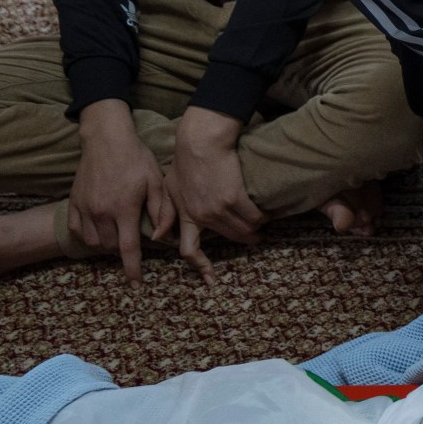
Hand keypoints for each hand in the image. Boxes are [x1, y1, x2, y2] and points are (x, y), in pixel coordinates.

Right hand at [68, 99, 174, 281]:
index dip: (132, 269)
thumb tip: (161, 237)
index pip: (129, 249)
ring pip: (93, 241)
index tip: (136, 284)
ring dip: (107, 244)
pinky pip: (76, 229)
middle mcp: (101, 212)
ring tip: (119, 234)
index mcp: (124, 209)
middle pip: (112, 247)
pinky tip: (99, 228)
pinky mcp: (74, 202)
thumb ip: (161, 211)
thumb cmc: (137, 159)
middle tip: (134, 240)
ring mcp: (84, 208)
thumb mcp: (157, 183)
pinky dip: (88, 234)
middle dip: (124, 250)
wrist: (107, 140)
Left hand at [164, 106, 264, 284]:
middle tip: (254, 237)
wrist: (200, 142)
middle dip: (245, 240)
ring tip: (260, 226)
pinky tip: (263, 214)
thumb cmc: (184, 162)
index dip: (201, 268)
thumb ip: (166, 214)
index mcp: (186, 216)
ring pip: (245, 230)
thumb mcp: (168, 189)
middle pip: (230, 239)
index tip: (212, 281)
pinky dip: (261, 218)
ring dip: (255, 230)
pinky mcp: (235, 198)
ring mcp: (218, 208)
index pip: (190, 250)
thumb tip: (159, 237)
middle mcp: (202, 216)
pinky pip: (255, 217)